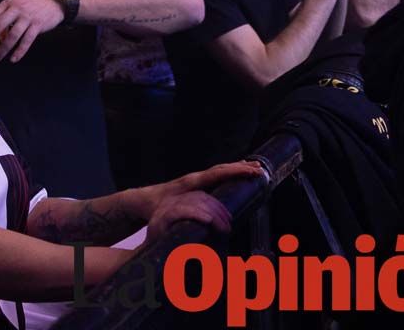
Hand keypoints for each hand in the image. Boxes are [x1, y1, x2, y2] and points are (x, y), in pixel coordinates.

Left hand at [0, 0, 65, 62]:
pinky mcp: (37, 25)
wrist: (56, 1)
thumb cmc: (34, 3)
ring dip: (3, 48)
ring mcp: (27, 17)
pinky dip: (19, 51)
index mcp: (9, 2)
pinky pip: (27, 41)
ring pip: (12, 35)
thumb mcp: (17, 1)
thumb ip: (5, 11)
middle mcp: (17, 9)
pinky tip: (13, 59)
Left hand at [137, 161, 263, 242]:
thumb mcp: (163, 217)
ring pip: (220, 170)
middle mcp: (195, 178)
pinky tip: (240, 174)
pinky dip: (230, 173)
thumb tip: (194, 235)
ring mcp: (196, 179)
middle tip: (260, 169)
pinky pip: (216, 175)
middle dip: (241, 168)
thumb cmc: (155, 210)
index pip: (216, 174)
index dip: (235, 172)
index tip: (250, 171)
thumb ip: (176, 224)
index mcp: (190, 183)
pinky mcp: (196, 183)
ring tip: (256, 169)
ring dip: (237, 169)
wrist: (144, 200)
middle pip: (222, 169)